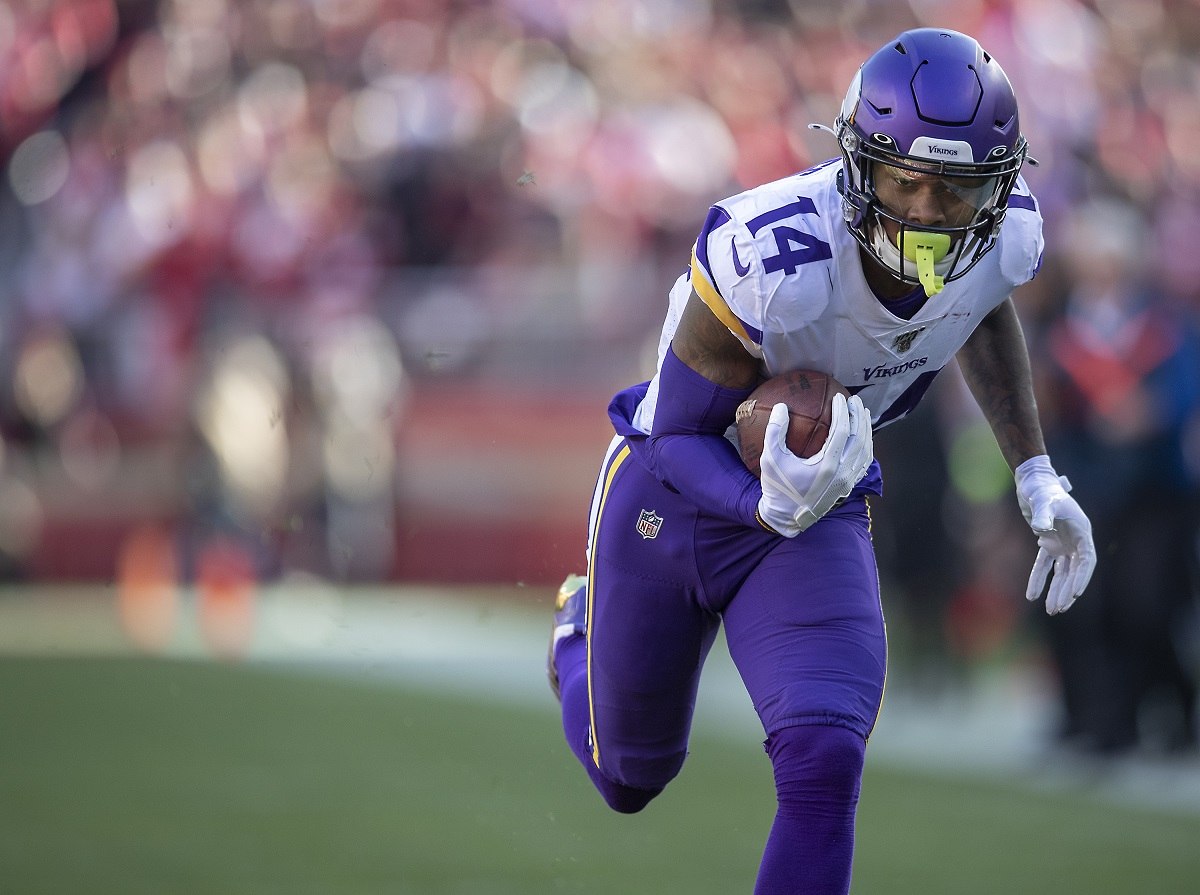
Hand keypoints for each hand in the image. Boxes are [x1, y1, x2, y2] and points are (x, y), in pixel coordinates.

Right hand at [756, 394, 873, 535]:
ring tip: (863, 413)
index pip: (842, 431)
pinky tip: (862, 437)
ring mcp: (848, 482)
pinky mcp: (848, 487)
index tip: (839, 396)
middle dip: (859, 416)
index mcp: (827, 466)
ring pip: (865, 451)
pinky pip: (863, 463)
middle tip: (855, 400)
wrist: (787, 519)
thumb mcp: (771, 460)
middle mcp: (842, 474)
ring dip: (865, 430)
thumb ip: (775, 432)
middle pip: (859, 439)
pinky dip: (866, 447)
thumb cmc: (778, 488)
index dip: (842, 411)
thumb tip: (781, 407)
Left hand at [1014, 456, 1096, 613]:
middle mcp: (1075, 539)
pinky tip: (1032, 595)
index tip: (1075, 594)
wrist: (1032, 483)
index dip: (1082, 578)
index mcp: (1082, 531)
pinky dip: (1038, 579)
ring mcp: (1063, 542)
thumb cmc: (1042, 490)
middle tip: (1059, 608)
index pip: (1086, 560)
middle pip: (1075, 571)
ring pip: (1062, 572)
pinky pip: (1044, 565)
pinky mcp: (1048, 543)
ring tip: (1051, 610)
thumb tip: (1040, 530)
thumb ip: (1043, 515)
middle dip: (1068, 590)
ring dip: (1057, 590)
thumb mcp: (1043, 501)